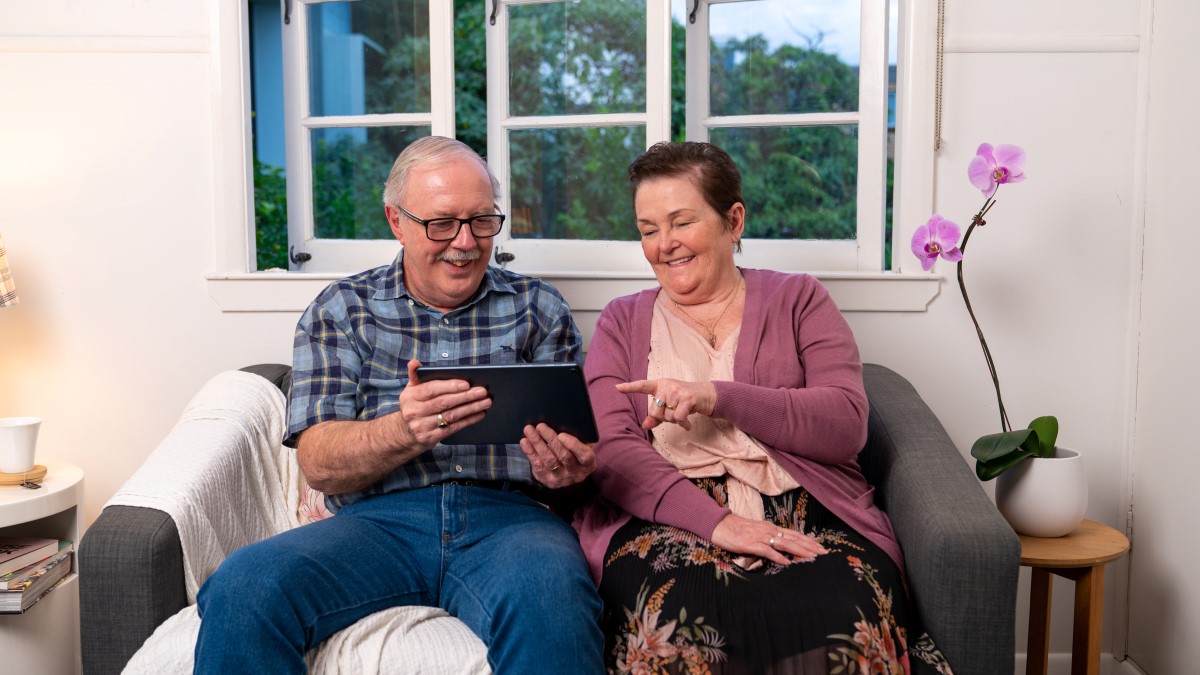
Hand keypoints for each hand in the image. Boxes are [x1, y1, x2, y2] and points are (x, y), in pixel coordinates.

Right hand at [395, 360, 491, 449]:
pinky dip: (468, 420)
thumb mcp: (410, 390)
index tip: (466, 384)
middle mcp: (414, 412)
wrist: (406, 434)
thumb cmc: (414, 406)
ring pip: (451, 416)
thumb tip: (414, 362)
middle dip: (465, 396)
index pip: (431, 389)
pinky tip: (479, 414)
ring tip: (486, 402)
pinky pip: (453, 428)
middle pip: (444, 403)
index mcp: (410, 397)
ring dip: (471, 408)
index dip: (450, 386)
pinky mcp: (431, 438)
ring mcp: (422, 427)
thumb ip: (415, 375)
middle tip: (482, 391)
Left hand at [519, 423, 595, 488]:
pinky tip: (525, 442)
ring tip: (529, 430)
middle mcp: (575, 473)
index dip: (573, 445)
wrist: (568, 474)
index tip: (561, 435)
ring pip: (548, 460)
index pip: (584, 456)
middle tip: (541, 426)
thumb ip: (578, 438)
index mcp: (588, 464)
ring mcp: (560, 478)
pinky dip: (530, 452)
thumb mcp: (582, 447)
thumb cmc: (576, 453)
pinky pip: (537, 465)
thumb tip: (563, 422)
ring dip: (537, 443)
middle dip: (551, 439)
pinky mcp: (546, 479)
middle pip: (564, 456)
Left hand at [615, 378, 717, 430]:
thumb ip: (656, 416)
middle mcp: (666, 385)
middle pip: (655, 412)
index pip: (642, 385)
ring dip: (675, 421)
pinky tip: (688, 421)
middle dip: (664, 418)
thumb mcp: (670, 406)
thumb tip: (645, 425)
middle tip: (675, 413)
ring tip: (683, 414)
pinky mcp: (687, 398)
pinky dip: (683, 423)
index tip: (616, 387)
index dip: (629, 387)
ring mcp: (676, 390)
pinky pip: (678, 418)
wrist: (707, 395)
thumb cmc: (684, 401)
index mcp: (659, 385)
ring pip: (667, 417)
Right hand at [710, 514, 826, 565]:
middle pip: (793, 538)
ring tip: (812, 557)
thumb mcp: (756, 532)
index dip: (808, 540)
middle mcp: (769, 530)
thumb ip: (768, 539)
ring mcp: (761, 537)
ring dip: (800, 551)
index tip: (820, 546)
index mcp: (770, 528)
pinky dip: (778, 557)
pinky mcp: (751, 544)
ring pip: (785, 544)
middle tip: (824, 553)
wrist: (720, 525)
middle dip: (810, 546)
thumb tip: (779, 548)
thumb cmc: (736, 529)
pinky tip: (787, 563)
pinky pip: (768, 551)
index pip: (793, 534)